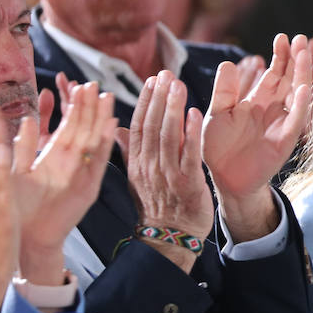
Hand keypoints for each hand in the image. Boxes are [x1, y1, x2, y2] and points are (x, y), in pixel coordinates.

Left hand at [12, 82, 116, 284]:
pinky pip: (98, 163)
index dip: (74, 106)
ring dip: (101, 120)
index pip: (68, 126)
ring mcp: (82, 175)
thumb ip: (23, 147)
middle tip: (94, 83)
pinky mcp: (88, 188)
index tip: (79, 85)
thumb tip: (25, 119)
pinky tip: (110, 127)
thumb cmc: (17, 208)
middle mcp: (71, 163)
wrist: (25, 238)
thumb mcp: (15, 171)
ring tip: (107, 98)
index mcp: (54, 157)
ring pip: (94, 142)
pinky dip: (104, 145)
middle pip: (84, 129)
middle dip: (89, 107)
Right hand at [123, 71, 212, 269]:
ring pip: (168, 136)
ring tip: (178, 85)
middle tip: (165, 75)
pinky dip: (191, 133)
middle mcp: (149, 167)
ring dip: (173, 108)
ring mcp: (168, 175)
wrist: (170, 238)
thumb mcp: (137, 179)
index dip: (145, 102)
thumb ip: (129, 152)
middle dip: (158, 98)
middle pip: (151, 126)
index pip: (138, 127)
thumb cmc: (157, 205)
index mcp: (136, 164)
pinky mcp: (188, 183)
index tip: (152, 81)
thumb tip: (118, 128)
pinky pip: (189, 154)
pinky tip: (194, 113)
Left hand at [203, 33, 312, 239]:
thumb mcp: (218, 114)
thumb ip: (224, 91)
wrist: (225, 180)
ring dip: (303, 75)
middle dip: (297, 60)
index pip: (274, 74)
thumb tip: (229, 63)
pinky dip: (300, 105)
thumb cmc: (220, 147)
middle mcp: (274, 110)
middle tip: (302, 38)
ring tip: (307, 54)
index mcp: (258, 102)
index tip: (284, 37)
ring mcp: (282, 125)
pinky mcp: (284, 141)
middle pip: (290, 80)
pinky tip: (302, 89)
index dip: (280, 57)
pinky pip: (295, 121)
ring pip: (298, 95)